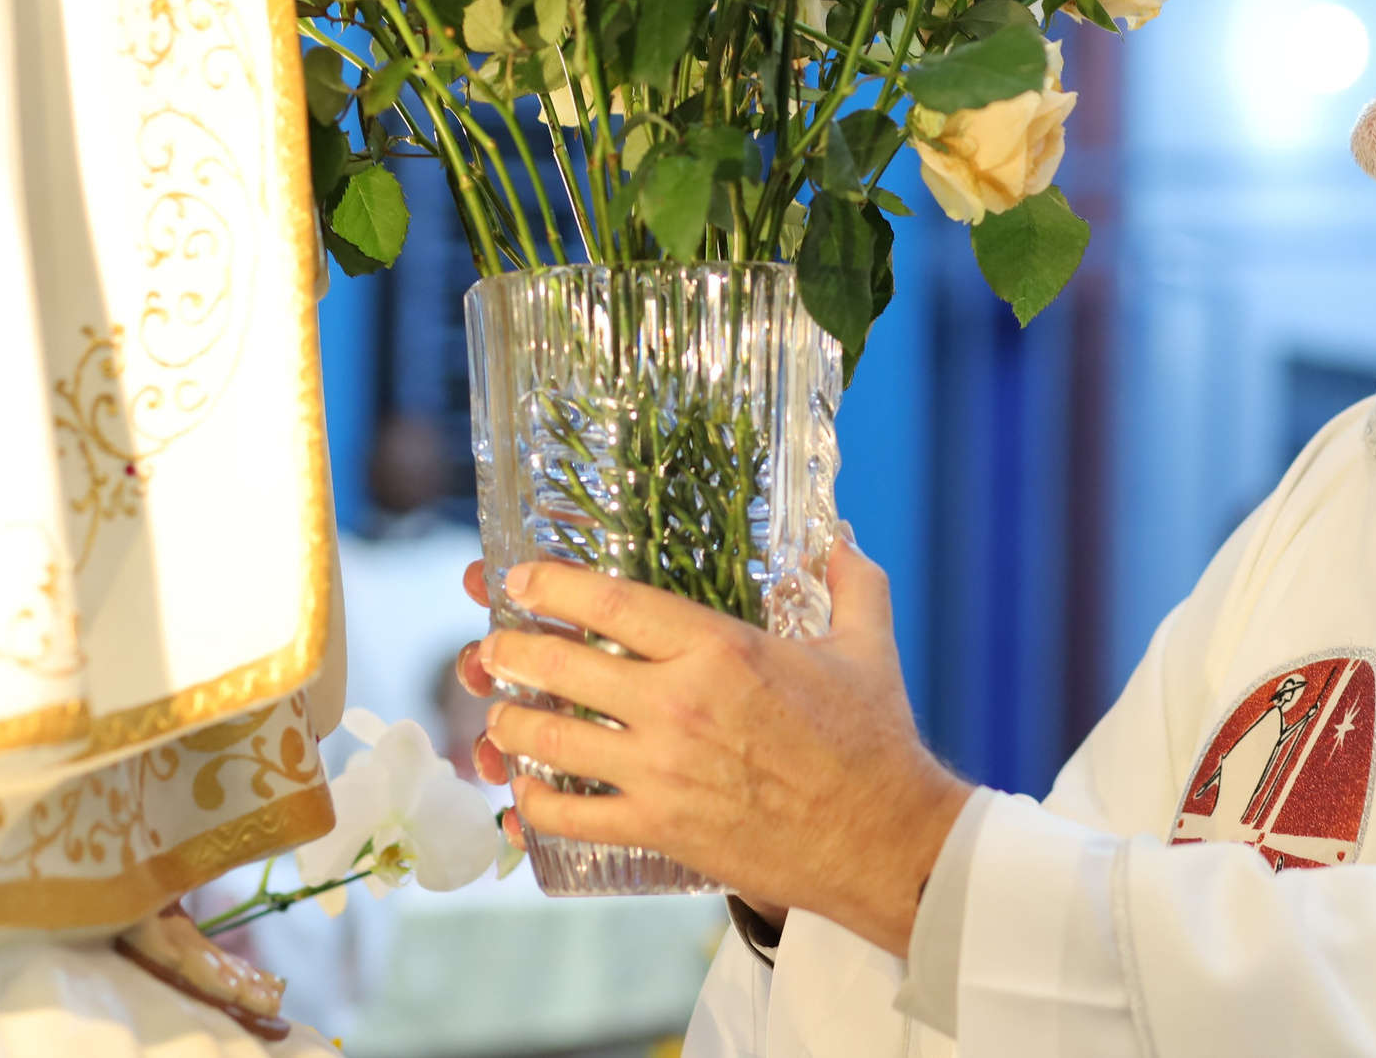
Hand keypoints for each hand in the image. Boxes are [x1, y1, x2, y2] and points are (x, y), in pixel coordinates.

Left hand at [452, 541, 968, 956]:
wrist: (882, 839)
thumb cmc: (873, 740)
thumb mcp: (866, 644)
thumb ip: (850, 581)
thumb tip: (842, 536)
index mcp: (720, 648)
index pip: (609, 602)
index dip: (550, 585)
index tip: (522, 579)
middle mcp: (677, 704)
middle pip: (559, 666)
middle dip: (510, 649)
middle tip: (494, 644)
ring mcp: (660, 772)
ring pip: (549, 739)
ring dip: (512, 721)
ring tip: (502, 711)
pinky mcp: (657, 829)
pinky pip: (568, 816)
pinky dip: (534, 802)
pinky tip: (525, 790)